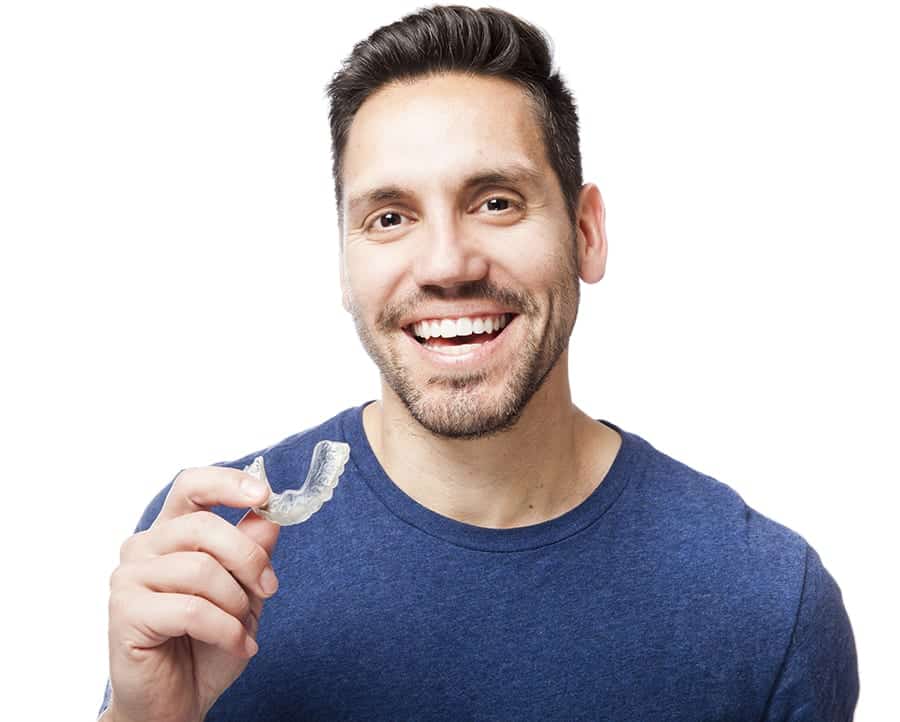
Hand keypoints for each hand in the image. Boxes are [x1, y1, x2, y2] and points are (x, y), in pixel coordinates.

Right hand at [105, 466, 280, 721]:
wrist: (176, 703)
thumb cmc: (206, 644)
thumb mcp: (244, 593)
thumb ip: (252, 552)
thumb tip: (268, 518)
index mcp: (171, 532)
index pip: (192, 485)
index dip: (227, 483)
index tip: (263, 494)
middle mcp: (143, 547)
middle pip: (204, 526)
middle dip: (248, 558)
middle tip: (269, 588)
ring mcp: (129, 578)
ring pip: (201, 569)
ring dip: (236, 602)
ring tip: (243, 627)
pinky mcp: (125, 613)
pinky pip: (192, 609)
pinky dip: (226, 629)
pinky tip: (238, 645)